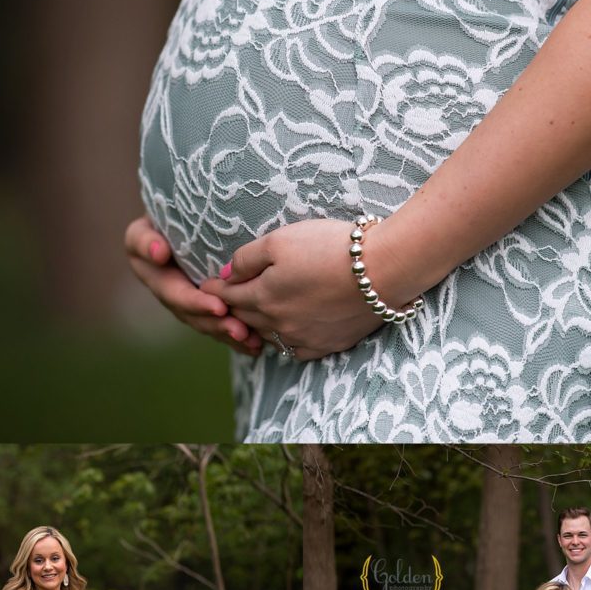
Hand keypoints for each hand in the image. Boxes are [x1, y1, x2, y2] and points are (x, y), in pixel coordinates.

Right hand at [125, 216, 262, 356]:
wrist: (177, 224)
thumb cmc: (160, 221)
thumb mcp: (144, 229)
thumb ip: (145, 241)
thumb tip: (159, 254)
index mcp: (157, 280)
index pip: (177, 296)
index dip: (197, 304)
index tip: (219, 307)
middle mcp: (173, 298)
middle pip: (197, 317)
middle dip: (219, 326)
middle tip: (241, 331)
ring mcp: (191, 304)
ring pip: (212, 325)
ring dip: (232, 336)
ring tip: (253, 342)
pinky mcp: (210, 306)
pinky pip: (223, 323)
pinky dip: (240, 336)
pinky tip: (259, 344)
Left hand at [200, 218, 403, 361]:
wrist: (383, 270)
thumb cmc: (330, 248)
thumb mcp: (280, 240)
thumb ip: (247, 259)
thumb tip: (225, 275)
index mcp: (262, 297)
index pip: (227, 296)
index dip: (215, 288)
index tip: (207, 284)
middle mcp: (278, 325)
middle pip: (245, 318)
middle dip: (232, 307)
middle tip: (224, 300)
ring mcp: (303, 339)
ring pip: (269, 336)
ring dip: (258, 325)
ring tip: (253, 314)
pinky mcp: (328, 345)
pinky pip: (296, 349)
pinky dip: (286, 340)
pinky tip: (288, 331)